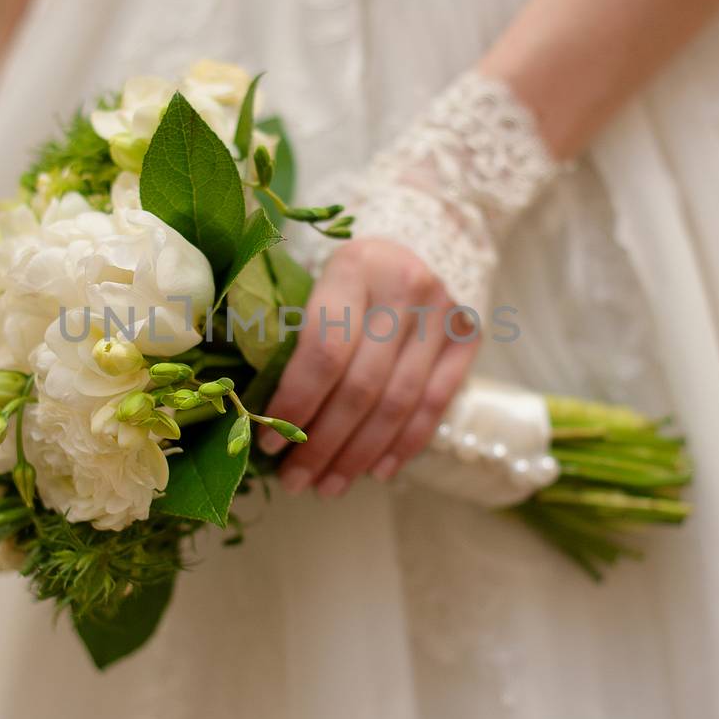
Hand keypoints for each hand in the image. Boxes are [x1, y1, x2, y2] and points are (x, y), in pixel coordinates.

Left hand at [258, 238, 479, 495]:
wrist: (424, 232)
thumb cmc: (350, 271)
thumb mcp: (315, 277)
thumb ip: (287, 328)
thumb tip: (249, 406)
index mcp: (354, 267)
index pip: (324, 351)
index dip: (296, 404)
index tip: (269, 443)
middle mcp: (405, 288)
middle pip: (360, 386)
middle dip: (323, 444)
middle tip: (296, 481)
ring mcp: (443, 314)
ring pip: (397, 403)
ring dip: (359, 455)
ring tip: (329, 487)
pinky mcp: (468, 336)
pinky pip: (435, 403)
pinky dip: (404, 443)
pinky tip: (376, 471)